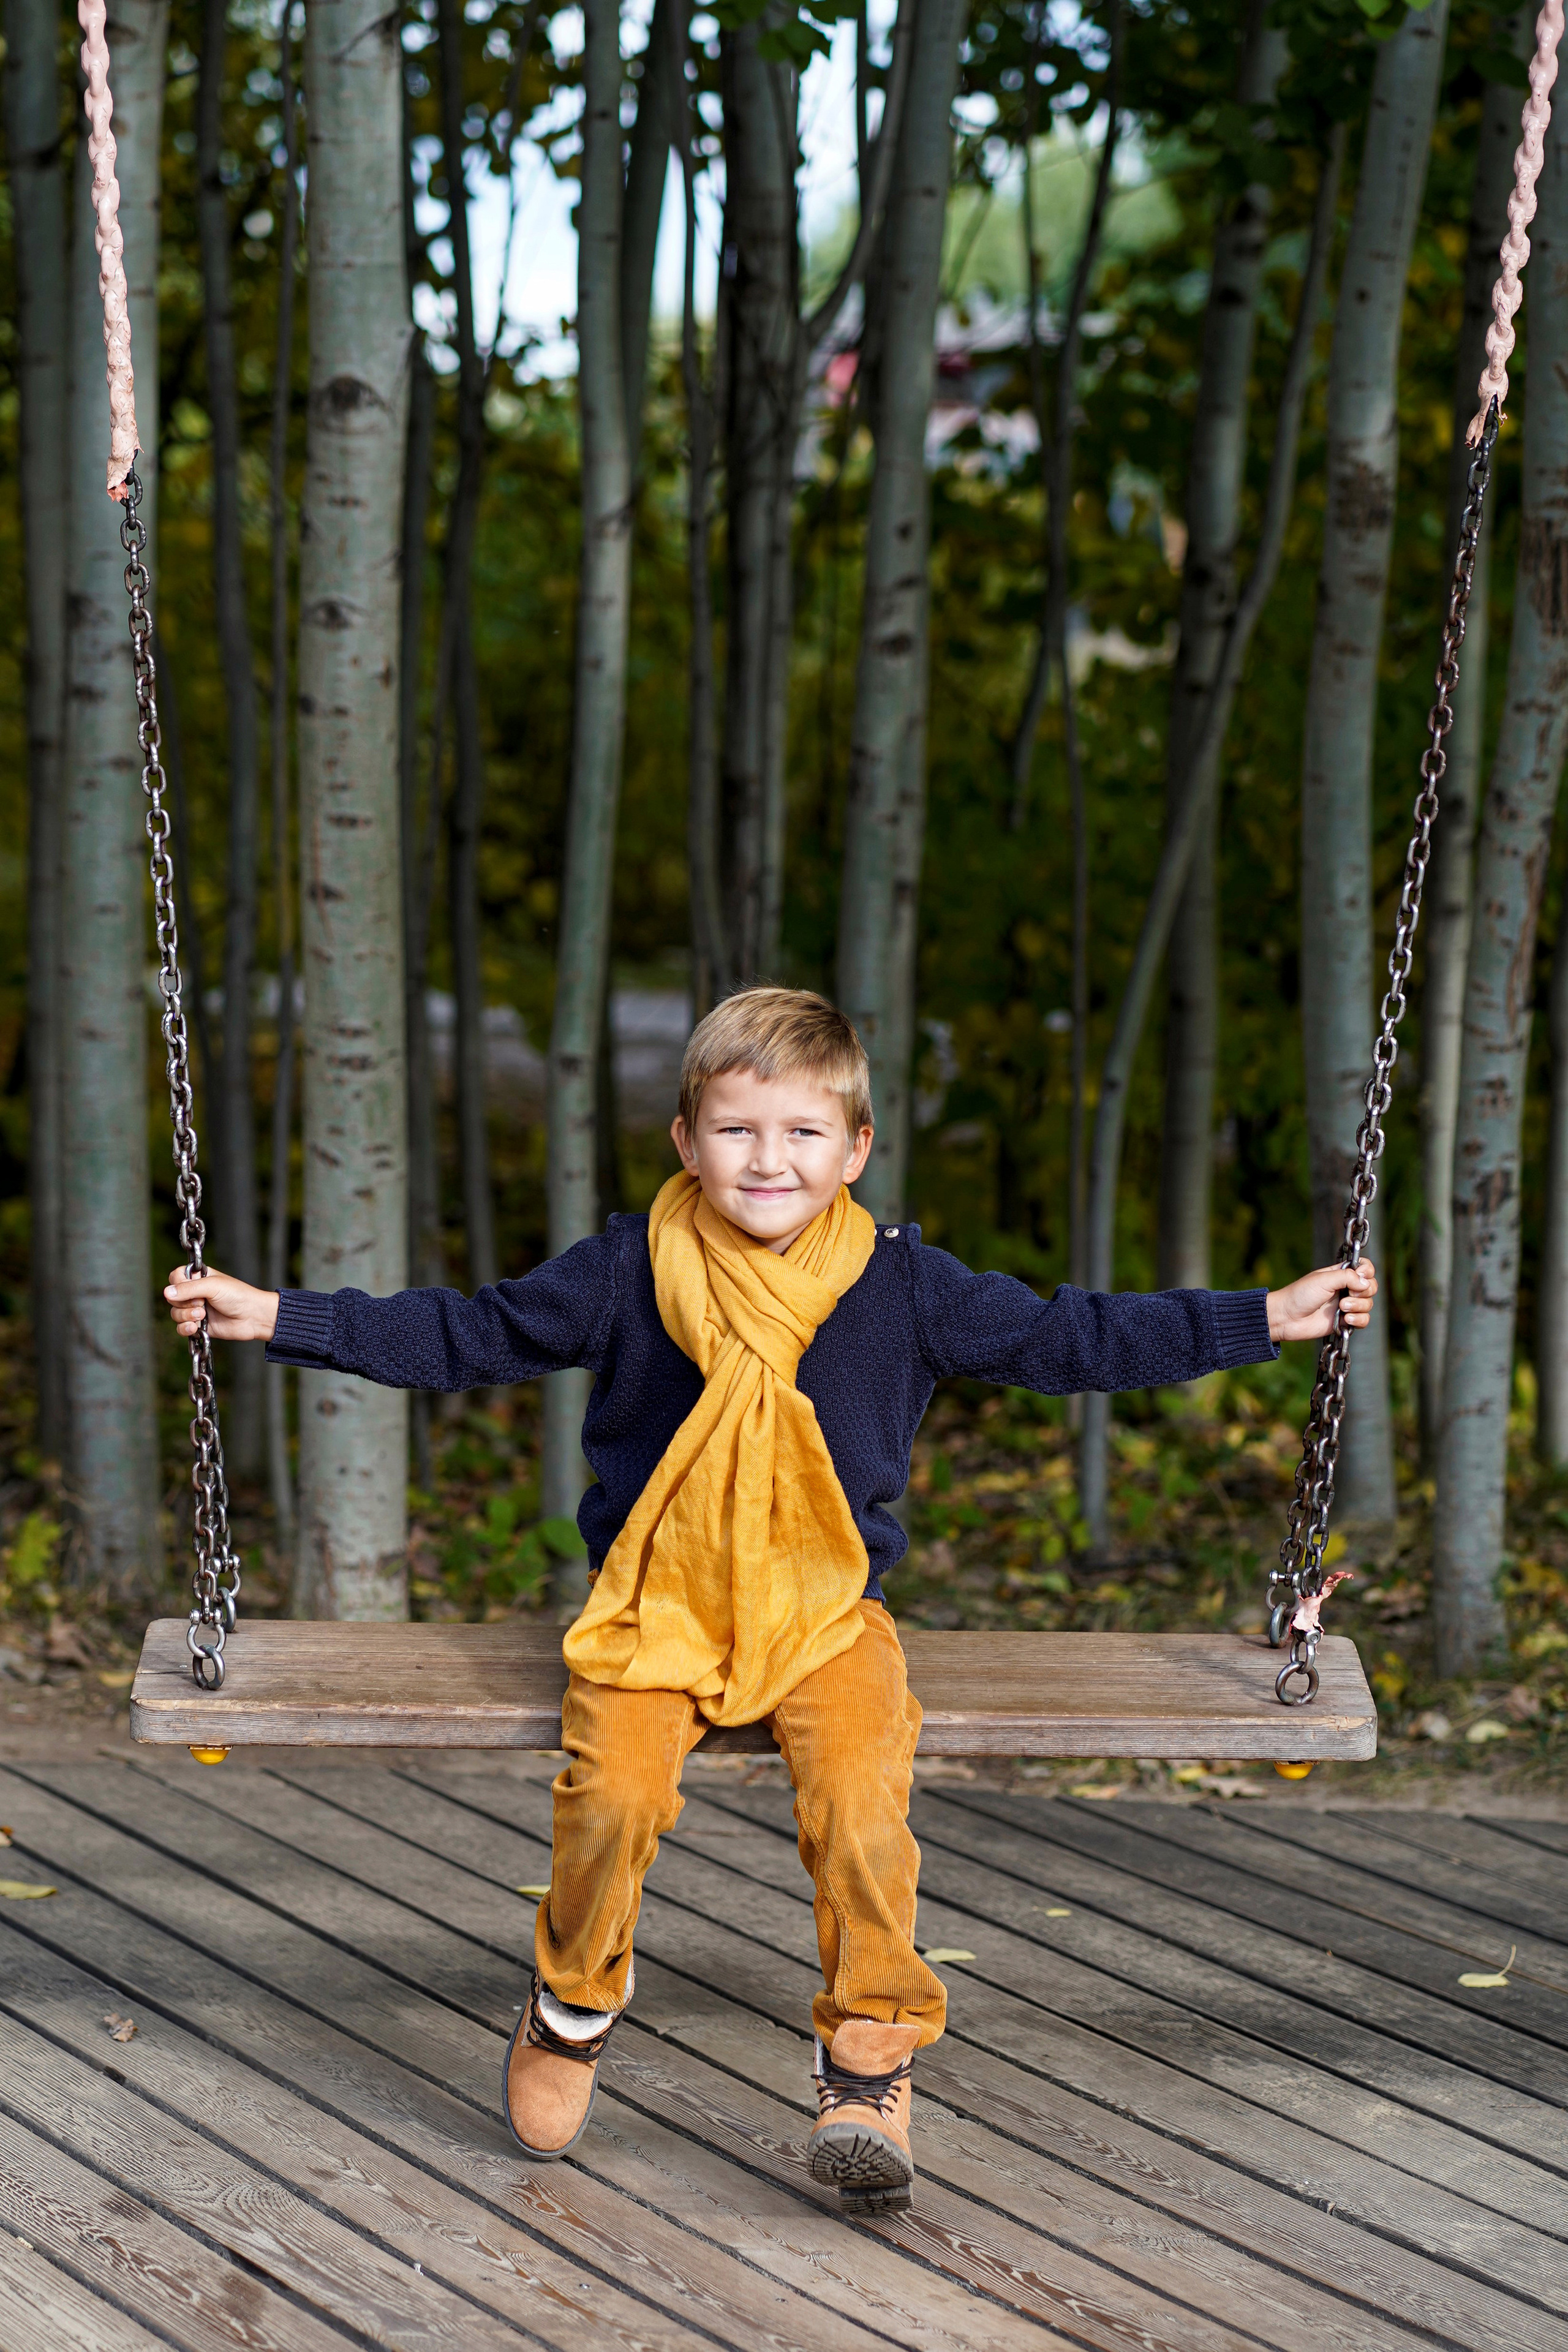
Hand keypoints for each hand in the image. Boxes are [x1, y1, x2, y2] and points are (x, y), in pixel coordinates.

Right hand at [164, 1265, 279, 1344]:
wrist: (253, 1317)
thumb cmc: (238, 1296)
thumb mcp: (213, 1286)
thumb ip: (189, 1288)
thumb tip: (166, 1292)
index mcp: (198, 1278)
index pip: (175, 1277)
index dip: (179, 1284)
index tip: (193, 1289)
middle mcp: (195, 1293)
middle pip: (172, 1298)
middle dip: (185, 1303)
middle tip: (202, 1303)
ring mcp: (196, 1310)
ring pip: (175, 1313)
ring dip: (186, 1316)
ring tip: (202, 1315)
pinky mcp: (199, 1325)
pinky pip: (181, 1328)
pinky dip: (185, 1328)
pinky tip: (196, 1327)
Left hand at [1266, 1260, 1376, 1345]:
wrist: (1287, 1318)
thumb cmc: (1300, 1294)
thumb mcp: (1324, 1279)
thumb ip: (1347, 1277)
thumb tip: (1366, 1283)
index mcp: (1341, 1274)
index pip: (1365, 1268)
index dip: (1367, 1272)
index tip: (1359, 1276)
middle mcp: (1346, 1288)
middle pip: (1371, 1287)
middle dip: (1364, 1291)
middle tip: (1347, 1295)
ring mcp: (1346, 1306)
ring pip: (1368, 1304)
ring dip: (1358, 1306)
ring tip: (1341, 1308)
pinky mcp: (1345, 1321)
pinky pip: (1364, 1320)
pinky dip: (1359, 1320)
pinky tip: (1345, 1320)